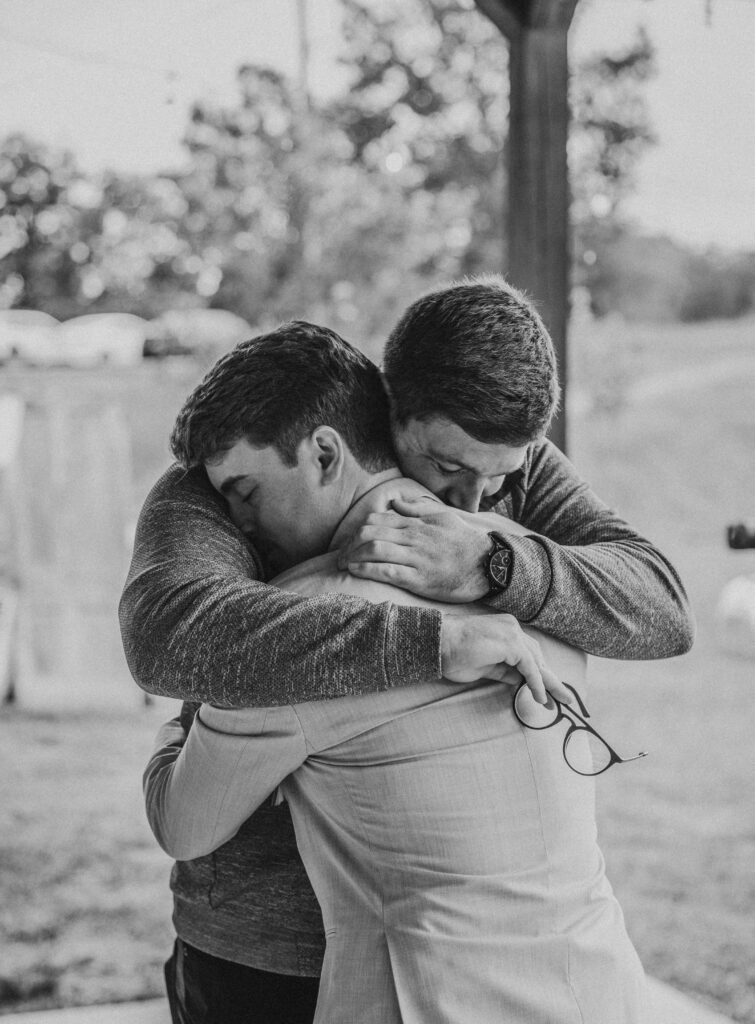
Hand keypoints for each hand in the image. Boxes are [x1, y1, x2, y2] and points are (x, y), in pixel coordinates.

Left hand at [337, 495, 490, 601]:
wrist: (489, 565)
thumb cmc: (465, 543)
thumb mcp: (443, 518)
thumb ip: (417, 510)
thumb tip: (395, 501)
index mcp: (417, 524)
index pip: (378, 519)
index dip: (358, 530)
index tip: (350, 541)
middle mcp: (414, 537)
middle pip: (371, 533)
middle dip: (350, 543)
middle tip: (340, 555)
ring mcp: (416, 558)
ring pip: (375, 549)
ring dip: (353, 556)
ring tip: (343, 564)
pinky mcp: (419, 578)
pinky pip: (387, 571)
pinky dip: (367, 569)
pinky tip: (355, 571)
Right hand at [440, 612, 572, 706]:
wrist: (437, 643)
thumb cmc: (454, 654)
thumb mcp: (485, 667)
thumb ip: (506, 672)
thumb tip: (522, 682)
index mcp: (506, 630)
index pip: (529, 653)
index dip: (539, 674)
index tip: (547, 693)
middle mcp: (512, 628)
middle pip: (538, 656)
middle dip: (550, 679)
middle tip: (564, 699)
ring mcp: (512, 633)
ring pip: (537, 662)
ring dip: (548, 683)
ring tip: (559, 701)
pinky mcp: (510, 643)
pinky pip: (529, 667)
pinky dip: (536, 683)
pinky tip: (540, 697)